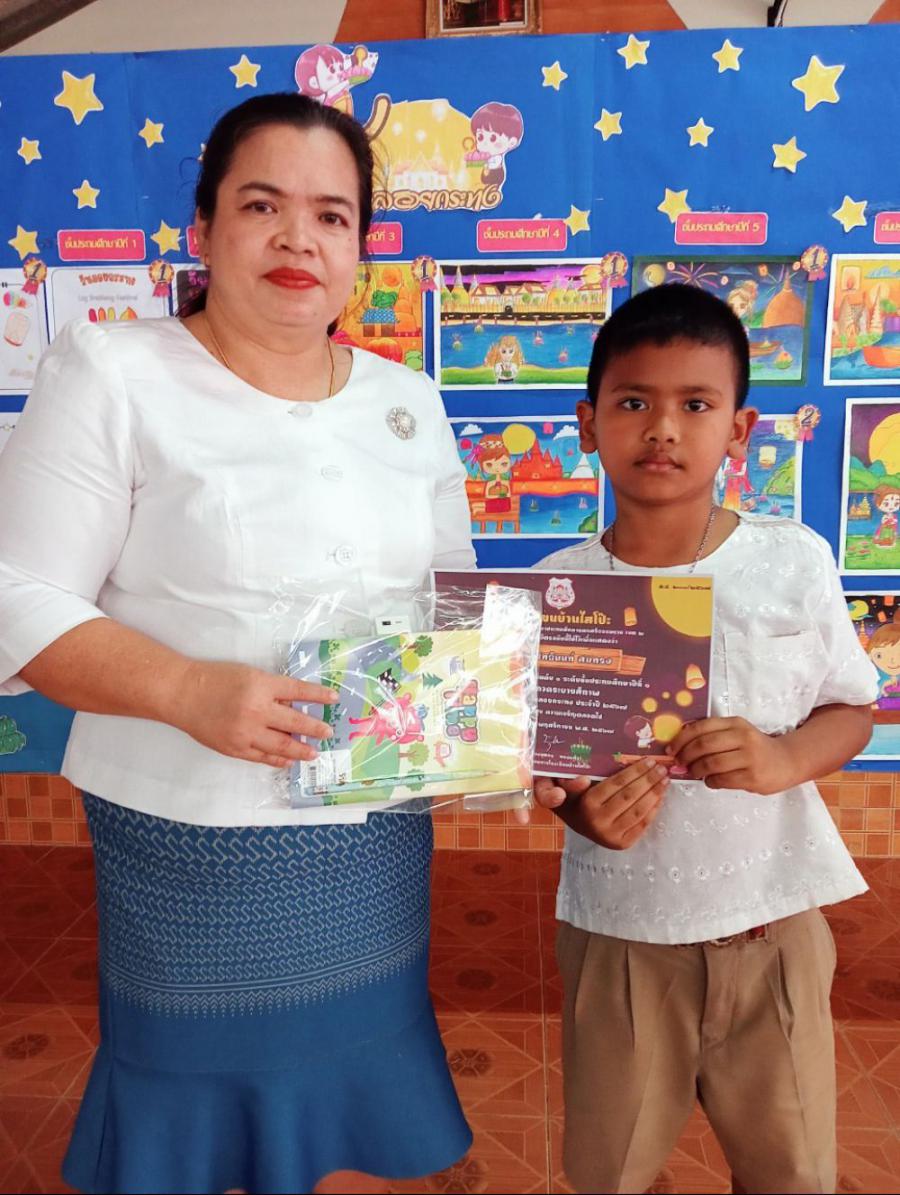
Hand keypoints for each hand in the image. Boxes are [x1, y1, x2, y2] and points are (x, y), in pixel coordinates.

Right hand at [171, 660, 336, 768]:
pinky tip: (288, 760)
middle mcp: (256, 709)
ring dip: (301, 749)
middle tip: (327, 732)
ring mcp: (246, 732)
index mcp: (261, 685)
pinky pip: (262, 757)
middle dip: (315, 728)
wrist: (182, 694)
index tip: (334, 699)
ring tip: (314, 752)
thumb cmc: (215, 679)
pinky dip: (277, 759)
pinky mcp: (235, 748)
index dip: (318, 695)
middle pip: (295, 721)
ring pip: (282, 744)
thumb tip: (294, 706)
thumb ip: (271, 690)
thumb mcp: (248, 675)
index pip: (298, 690)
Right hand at [534, 759, 667, 849]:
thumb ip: (571, 780)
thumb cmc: (574, 799)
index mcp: (587, 804)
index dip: (635, 771)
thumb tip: (583, 780)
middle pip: (630, 796)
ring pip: (639, 811)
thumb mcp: (566, 786)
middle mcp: (599, 822)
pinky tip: (660, 796)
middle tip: (662, 767)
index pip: (616, 784)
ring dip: (656, 793)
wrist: (577, 824)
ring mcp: (611, 836)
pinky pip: (643, 824)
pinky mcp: (622, 844)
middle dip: (649, 780)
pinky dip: (655, 808)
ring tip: (665, 780)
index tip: (649, 760)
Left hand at [668, 716, 799, 793]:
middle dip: (685, 755)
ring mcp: (749, 758)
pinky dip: (710, 782)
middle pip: (703, 745)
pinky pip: (722, 780)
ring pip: (711, 763)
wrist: (787, 761)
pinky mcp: (752, 777)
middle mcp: (743, 738)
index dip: (681, 738)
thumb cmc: (755, 747)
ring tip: (694, 772)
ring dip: (696, 770)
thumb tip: (680, 747)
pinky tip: (710, 781)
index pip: (701, 727)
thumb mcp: (737, 733)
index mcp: (735, 723)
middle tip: (679, 762)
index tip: (671, 748)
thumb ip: (714, 736)